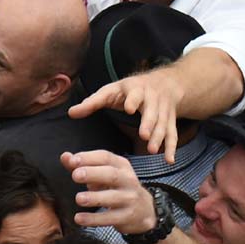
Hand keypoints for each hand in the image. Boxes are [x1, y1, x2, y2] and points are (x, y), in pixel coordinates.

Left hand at [61, 150, 156, 234]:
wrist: (143, 210)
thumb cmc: (116, 188)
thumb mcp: (102, 174)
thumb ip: (82, 166)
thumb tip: (65, 156)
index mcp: (120, 166)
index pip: (106, 157)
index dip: (89, 158)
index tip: (72, 161)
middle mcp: (127, 180)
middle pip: (111, 174)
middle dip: (93, 174)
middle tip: (76, 175)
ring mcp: (129, 198)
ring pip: (112, 197)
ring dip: (94, 197)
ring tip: (79, 198)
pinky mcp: (127, 216)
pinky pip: (110, 218)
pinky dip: (94, 219)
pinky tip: (79, 218)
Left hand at [68, 67, 185, 163]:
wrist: (165, 83)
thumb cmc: (129, 90)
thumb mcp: (111, 91)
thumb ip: (92, 103)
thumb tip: (71, 112)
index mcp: (136, 89)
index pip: (135, 94)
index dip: (133, 100)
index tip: (129, 108)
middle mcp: (153, 98)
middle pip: (152, 111)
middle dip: (148, 122)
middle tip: (143, 135)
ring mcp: (164, 110)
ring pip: (164, 124)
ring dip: (158, 137)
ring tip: (151, 150)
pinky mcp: (170, 121)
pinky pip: (173, 134)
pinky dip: (171, 147)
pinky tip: (168, 160)